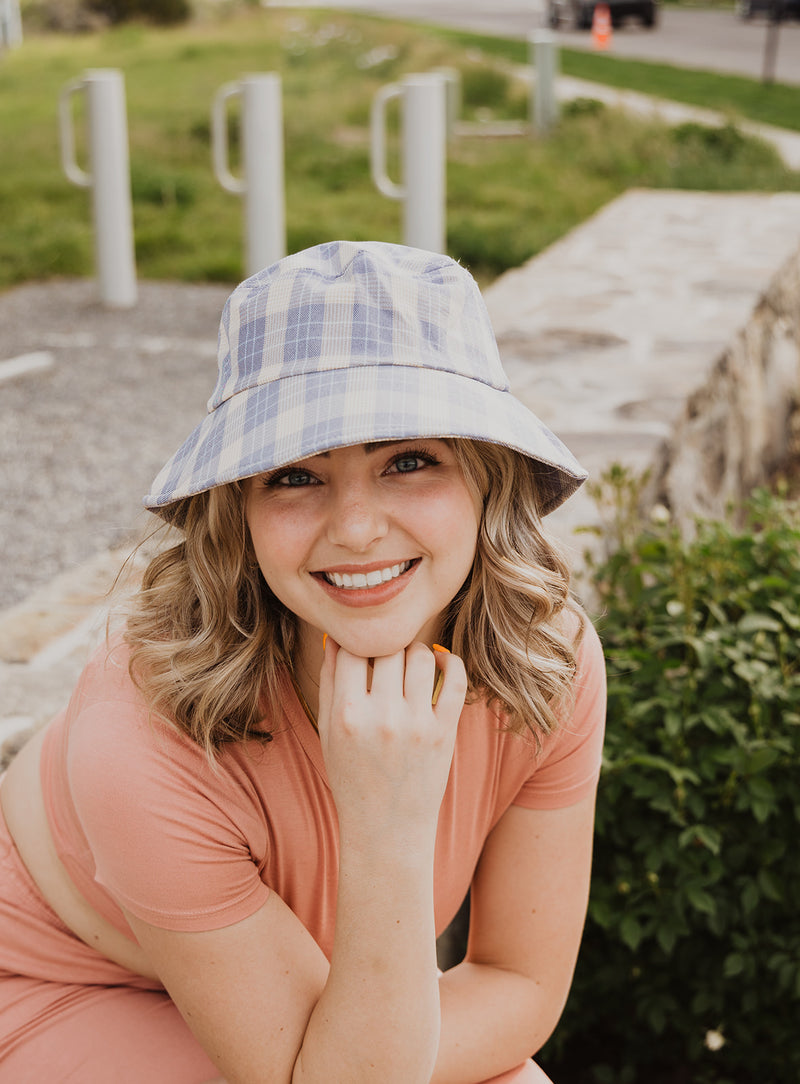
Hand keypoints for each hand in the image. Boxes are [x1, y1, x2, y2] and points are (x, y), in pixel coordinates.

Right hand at [316, 641, 466, 854]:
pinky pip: (456, 680)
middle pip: (388, 647)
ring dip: (415, 651)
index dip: (356, 642)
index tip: (361, 649)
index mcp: (347, 714)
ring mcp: (417, 725)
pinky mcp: (444, 733)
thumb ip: (330, 681)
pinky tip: (439, 662)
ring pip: (420, 656)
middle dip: (386, 645)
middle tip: (386, 654)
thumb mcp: (328, 731)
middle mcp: (382, 717)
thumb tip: (335, 636)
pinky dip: (450, 661)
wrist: (385, 830)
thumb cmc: (351, 777)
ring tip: (409, 661)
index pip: (352, 649)